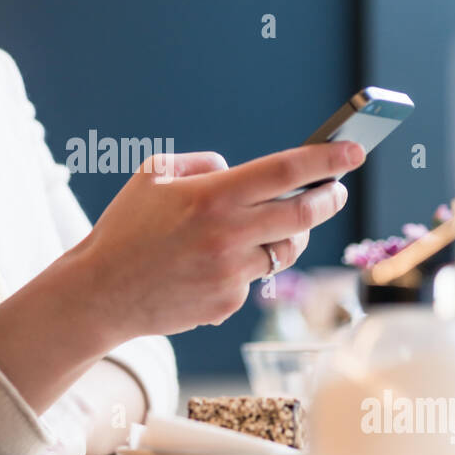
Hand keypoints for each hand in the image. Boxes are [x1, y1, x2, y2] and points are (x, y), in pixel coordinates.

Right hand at [76, 140, 364, 339]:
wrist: (101, 292)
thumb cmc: (126, 227)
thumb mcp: (154, 175)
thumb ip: (204, 165)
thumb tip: (240, 171)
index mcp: (212, 196)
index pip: (286, 171)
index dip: (326, 160)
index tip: (354, 151)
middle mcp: (228, 235)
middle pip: (303, 213)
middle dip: (328, 198)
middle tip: (335, 190)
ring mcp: (230, 273)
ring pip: (285, 249)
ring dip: (290, 234)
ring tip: (276, 224)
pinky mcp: (227, 303)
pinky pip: (254, 278)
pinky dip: (247, 266)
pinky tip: (218, 263)